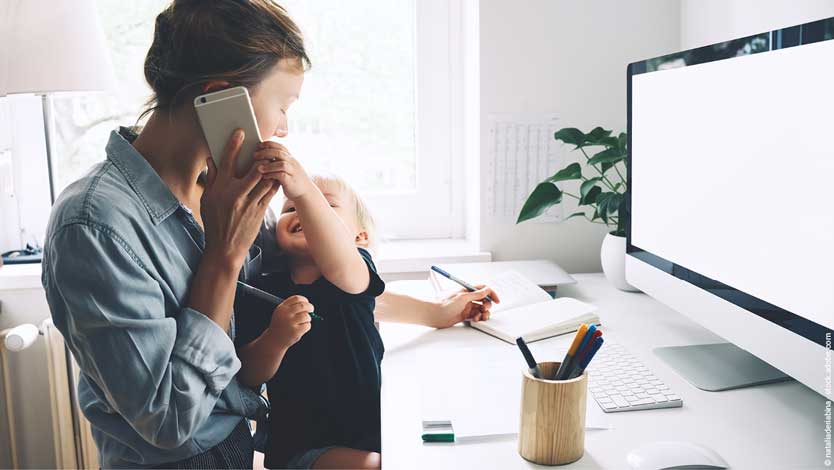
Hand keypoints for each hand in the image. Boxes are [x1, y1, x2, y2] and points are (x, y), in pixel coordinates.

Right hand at [201, 129, 279, 267]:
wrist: (225, 248)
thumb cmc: (213, 222)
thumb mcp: (207, 200)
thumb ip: (212, 179)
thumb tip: (212, 159)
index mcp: (220, 189)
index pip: (227, 161)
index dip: (234, 145)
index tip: (240, 133)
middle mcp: (235, 195)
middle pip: (252, 169)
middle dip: (259, 155)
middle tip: (263, 145)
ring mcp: (249, 204)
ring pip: (264, 180)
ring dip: (270, 168)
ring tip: (272, 158)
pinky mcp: (259, 212)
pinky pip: (269, 193)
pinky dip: (273, 182)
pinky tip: (275, 175)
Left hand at [252, 140, 315, 199]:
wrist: (305, 193)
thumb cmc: (292, 180)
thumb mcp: (287, 168)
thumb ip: (278, 161)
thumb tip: (262, 157)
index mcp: (290, 158)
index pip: (280, 146)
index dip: (269, 144)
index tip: (258, 145)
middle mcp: (292, 163)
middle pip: (279, 153)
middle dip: (265, 153)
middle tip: (254, 155)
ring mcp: (293, 172)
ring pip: (281, 164)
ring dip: (268, 165)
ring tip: (258, 168)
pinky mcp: (291, 181)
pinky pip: (281, 176)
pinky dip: (271, 175)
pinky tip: (264, 177)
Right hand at [268, 295, 313, 348]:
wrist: (274, 340)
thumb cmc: (281, 325)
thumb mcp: (282, 314)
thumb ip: (293, 308)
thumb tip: (308, 305)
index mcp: (282, 308)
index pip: (296, 299)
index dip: (304, 300)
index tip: (306, 302)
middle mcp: (285, 314)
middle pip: (303, 305)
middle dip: (310, 307)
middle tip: (312, 310)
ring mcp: (290, 323)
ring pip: (306, 316)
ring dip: (308, 319)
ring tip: (303, 323)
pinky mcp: (295, 331)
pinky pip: (307, 325)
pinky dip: (307, 326)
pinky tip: (301, 329)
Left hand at [430, 285, 499, 328]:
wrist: (434, 314)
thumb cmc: (444, 304)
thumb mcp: (463, 297)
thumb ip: (476, 294)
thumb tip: (487, 290)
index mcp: (467, 290)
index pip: (482, 289)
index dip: (491, 294)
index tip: (497, 300)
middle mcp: (467, 298)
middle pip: (483, 300)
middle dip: (487, 305)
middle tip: (485, 309)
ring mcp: (466, 307)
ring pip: (480, 309)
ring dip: (483, 313)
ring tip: (481, 316)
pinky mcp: (464, 316)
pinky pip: (475, 316)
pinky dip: (478, 318)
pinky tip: (475, 319)